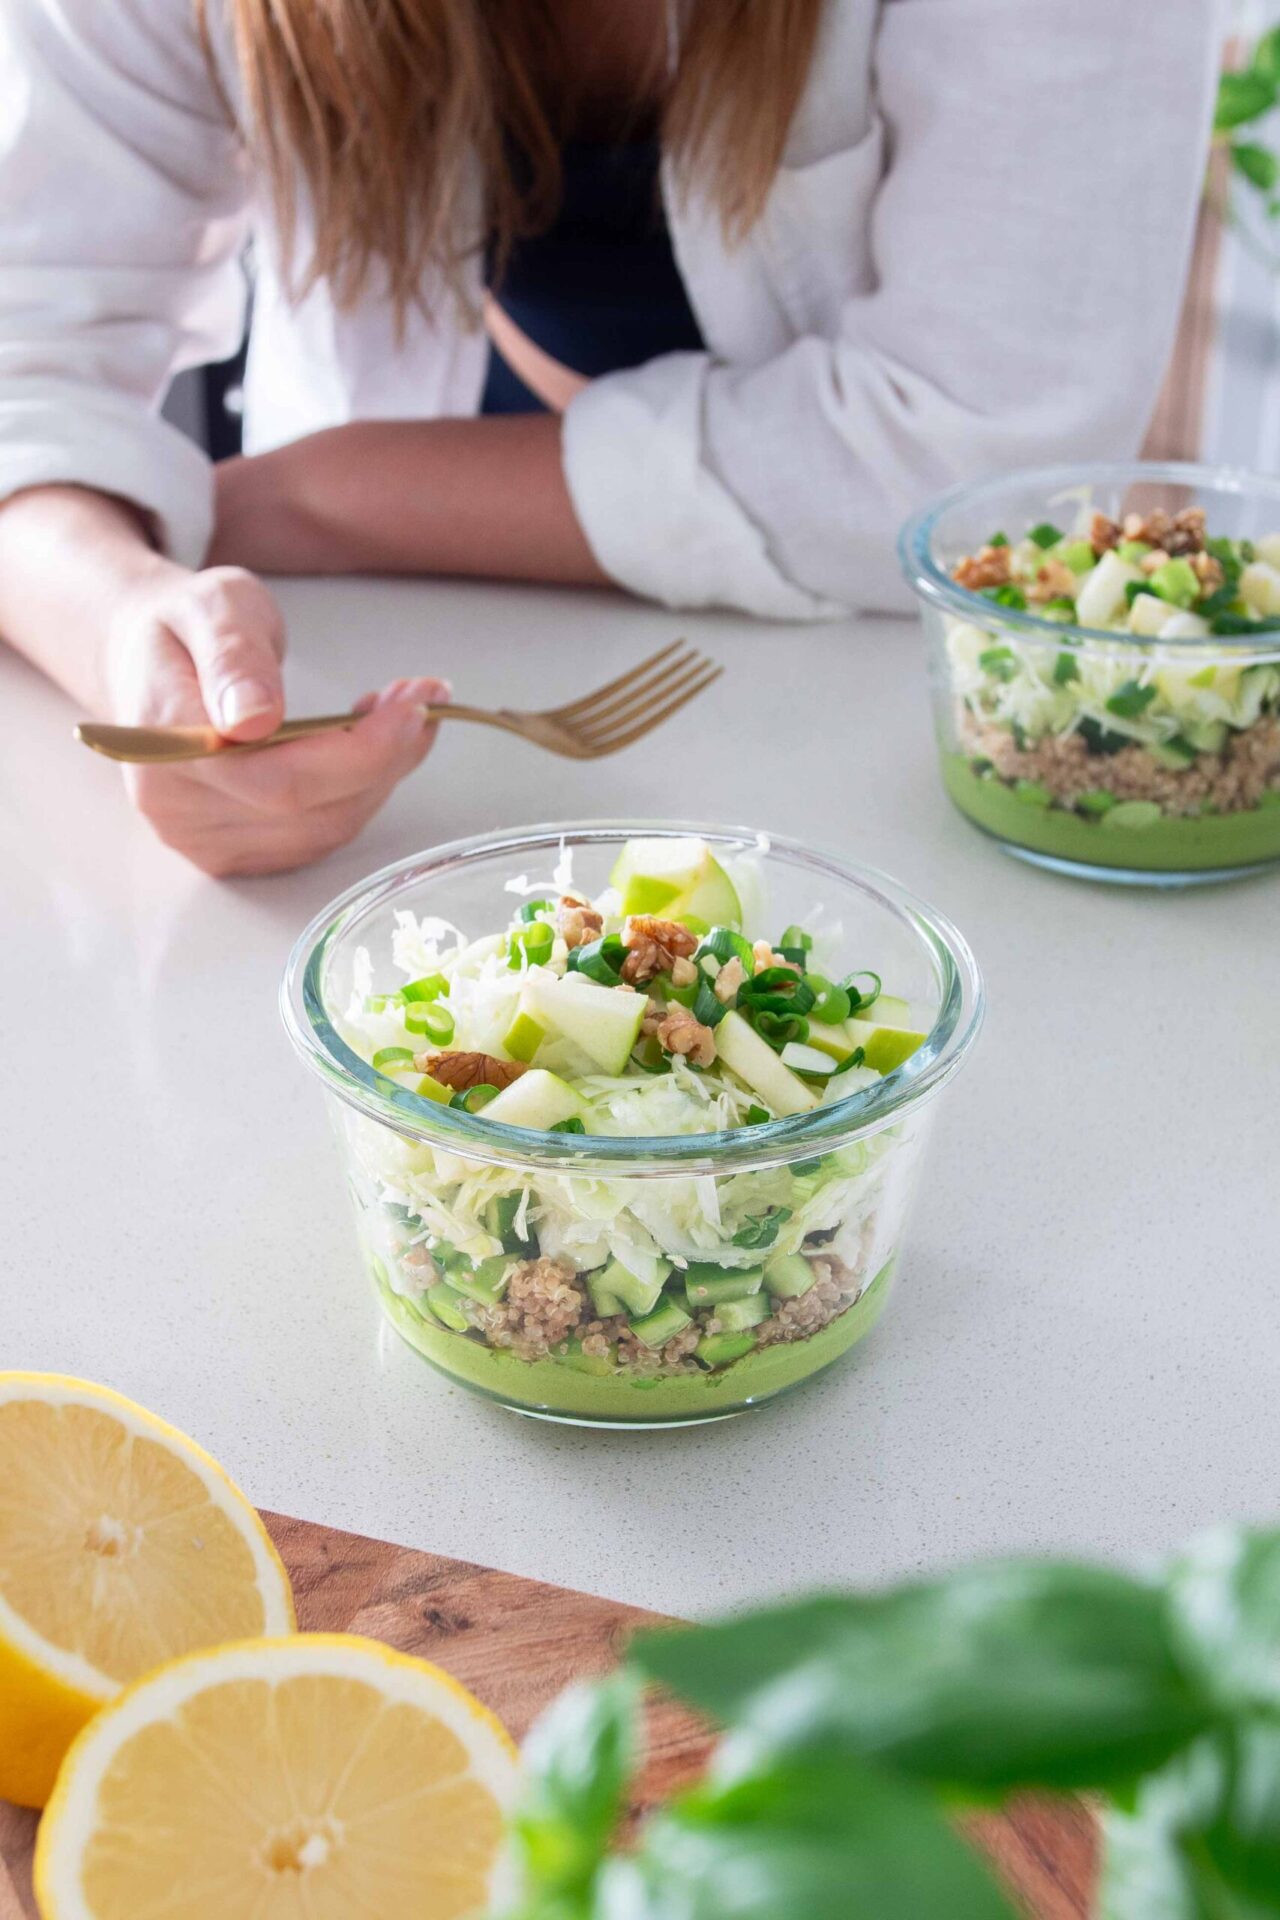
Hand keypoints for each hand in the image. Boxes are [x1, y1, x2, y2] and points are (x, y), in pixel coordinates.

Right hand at [103, 561, 446, 875]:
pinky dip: (359, 793)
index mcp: (164, 743)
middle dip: (384, 755)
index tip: (413, 709)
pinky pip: (318, 836)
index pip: (276, 778)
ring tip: (397, 714)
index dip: (359, 753)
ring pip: (325, 828)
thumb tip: (253, 717)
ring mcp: (202, 839)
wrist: (149, 663)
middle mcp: (175, 807)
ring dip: (380, 774)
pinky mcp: (231, 853)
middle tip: (420, 698)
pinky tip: (368, 748)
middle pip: (310, 810)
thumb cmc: (183, 629)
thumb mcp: (211, 606)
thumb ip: (234, 657)